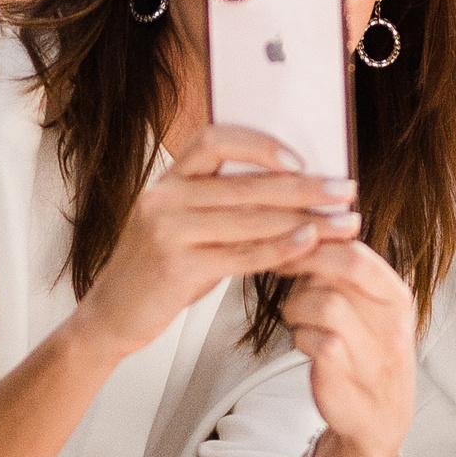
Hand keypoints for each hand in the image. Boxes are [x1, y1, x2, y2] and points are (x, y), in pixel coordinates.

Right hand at [71, 125, 357, 359]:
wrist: (111, 316)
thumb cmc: (156, 269)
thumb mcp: (180, 225)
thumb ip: (221, 204)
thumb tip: (289, 188)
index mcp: (167, 180)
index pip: (214, 140)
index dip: (260, 144)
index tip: (300, 159)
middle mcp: (163, 198)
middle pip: (244, 183)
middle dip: (304, 187)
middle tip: (344, 190)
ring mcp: (165, 231)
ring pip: (248, 219)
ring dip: (304, 220)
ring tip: (341, 223)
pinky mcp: (174, 267)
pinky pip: (239, 254)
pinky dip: (279, 249)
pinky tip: (308, 244)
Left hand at [283, 240, 417, 456]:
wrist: (377, 418)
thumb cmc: (365, 352)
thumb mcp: (367, 307)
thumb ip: (344, 272)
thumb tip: (304, 225)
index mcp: (396, 295)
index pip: (357, 251)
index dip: (317, 240)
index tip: (289, 239)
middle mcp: (392, 319)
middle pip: (341, 268)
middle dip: (303, 263)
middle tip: (280, 267)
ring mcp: (373, 348)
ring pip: (321, 301)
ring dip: (297, 306)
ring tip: (298, 318)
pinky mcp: (347, 373)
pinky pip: (311, 338)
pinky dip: (299, 336)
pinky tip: (304, 342)